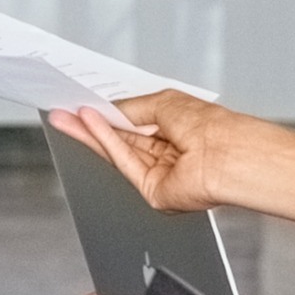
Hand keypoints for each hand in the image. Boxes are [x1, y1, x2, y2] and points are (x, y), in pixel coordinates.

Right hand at [46, 88, 258, 212]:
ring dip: (91, 132)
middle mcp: (170, 153)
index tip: (84, 104)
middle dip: (90, 125)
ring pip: (118, 152)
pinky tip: (89, 124)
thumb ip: (131, 108)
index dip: (109, 114)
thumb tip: (109, 109)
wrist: (231, 156)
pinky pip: (125, 164)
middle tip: (63, 113)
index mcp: (178, 131)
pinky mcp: (154, 191)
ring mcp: (162, 174)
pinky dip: (105, 142)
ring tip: (67, 117)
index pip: (136, 123)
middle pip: (122, 139)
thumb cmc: (214, 128)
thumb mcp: (164, 103)